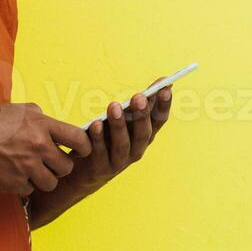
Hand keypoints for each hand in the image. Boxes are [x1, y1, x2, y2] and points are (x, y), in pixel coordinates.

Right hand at [0, 102, 91, 195]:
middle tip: (46, 163)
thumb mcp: (17, 110)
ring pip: (51, 183)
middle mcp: (38, 145)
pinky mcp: (15, 182)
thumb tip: (53, 124)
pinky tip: (11, 174)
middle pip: (66, 167)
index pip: (79, 139)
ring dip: (42, 180)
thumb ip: (39, 116)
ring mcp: (27, 166)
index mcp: (42, 124)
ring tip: (29, 170)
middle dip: (58, 167)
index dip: (84, 148)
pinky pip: (30, 190)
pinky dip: (23, 185)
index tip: (80, 151)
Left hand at [59, 75, 173, 195]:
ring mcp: (119, 162)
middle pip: (143, 134)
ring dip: (119, 125)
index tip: (166, 88)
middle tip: (138, 97)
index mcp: (144, 137)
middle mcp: (136, 150)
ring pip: (122, 144)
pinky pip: (100, 152)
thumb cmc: (108, 137)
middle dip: (142, 115)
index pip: (159, 121)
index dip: (164, 106)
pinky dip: (98, 138)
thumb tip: (162, 81)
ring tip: (114, 106)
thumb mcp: (125, 120)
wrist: (85, 170)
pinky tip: (96, 124)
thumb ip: (140, 104)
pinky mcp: (100, 168)